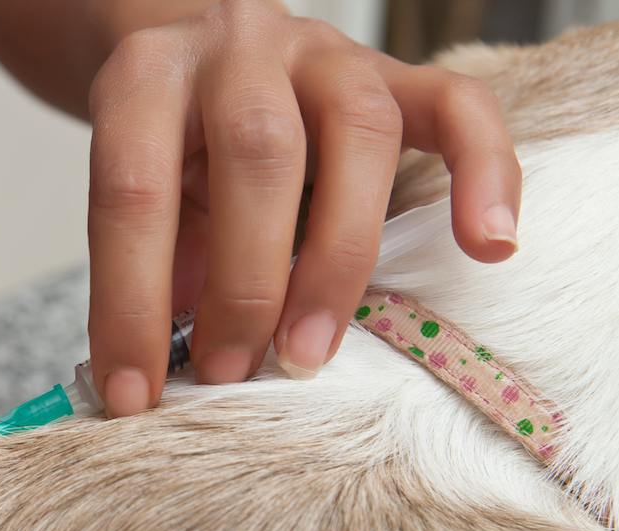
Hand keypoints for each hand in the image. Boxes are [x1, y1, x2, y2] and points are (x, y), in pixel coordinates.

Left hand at [86, 0, 520, 413]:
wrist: (203, 57)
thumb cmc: (171, 149)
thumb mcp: (140, 197)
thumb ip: (152, 265)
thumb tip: (157, 378)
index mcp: (147, 78)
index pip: (134, 192)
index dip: (129, 302)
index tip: (134, 395)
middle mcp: (237, 47)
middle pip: (257, 155)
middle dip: (242, 287)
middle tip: (229, 375)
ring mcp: (322, 52)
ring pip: (359, 134)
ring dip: (336, 261)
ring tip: (308, 355)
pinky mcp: (397, 71)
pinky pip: (461, 107)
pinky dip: (487, 175)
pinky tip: (489, 247)